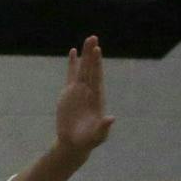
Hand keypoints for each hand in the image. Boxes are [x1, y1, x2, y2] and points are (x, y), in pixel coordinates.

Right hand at [56, 36, 116, 154]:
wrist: (74, 142)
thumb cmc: (88, 141)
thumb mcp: (97, 136)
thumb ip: (104, 127)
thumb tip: (111, 118)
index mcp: (97, 98)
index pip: (97, 77)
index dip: (97, 64)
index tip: (97, 50)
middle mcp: (89, 91)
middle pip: (91, 69)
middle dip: (92, 54)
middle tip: (93, 37)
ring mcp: (79, 90)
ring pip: (82, 68)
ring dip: (85, 55)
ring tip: (87, 40)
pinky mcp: (69, 93)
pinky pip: (71, 74)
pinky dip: (72, 63)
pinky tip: (73, 52)